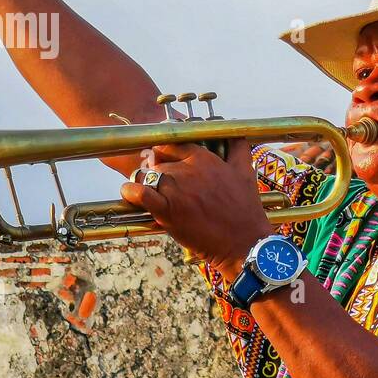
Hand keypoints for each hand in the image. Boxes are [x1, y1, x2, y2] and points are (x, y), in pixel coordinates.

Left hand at [118, 138, 273, 271]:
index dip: (165, 154)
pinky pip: (138, 193)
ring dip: (145, 182)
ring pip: (147, 175)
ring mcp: (176, 190)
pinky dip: (130, 192)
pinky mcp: (167, 211)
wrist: (243, 243)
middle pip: (158, 162)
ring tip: (149, 192)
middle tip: (162, 185)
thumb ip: (238, 148)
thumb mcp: (246, 172)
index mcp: (204, 159)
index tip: (164, 161)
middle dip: (157, 171)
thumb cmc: (245, 210)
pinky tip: (130, 194)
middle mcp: (188, 170)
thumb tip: (235, 134)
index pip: (172, 145)